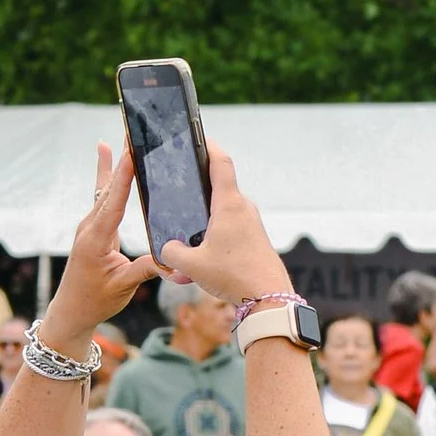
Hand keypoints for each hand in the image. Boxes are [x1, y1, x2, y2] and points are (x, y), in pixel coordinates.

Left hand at [50, 143, 162, 341]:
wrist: (70, 312)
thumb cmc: (95, 301)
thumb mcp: (123, 287)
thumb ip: (147, 270)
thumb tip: (174, 259)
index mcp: (96, 239)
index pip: (113, 202)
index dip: (123, 176)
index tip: (131, 152)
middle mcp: (90, 227)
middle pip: (108, 188)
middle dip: (121, 160)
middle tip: (131, 132)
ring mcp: (89, 226)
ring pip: (105, 188)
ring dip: (116, 162)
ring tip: (124, 135)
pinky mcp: (93, 228)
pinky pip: (102, 195)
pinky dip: (108, 174)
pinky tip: (105, 151)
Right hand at [155, 142, 289, 308]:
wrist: (269, 298)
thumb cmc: (234, 276)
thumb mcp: (192, 266)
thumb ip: (173, 253)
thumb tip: (167, 249)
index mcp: (229, 204)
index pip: (220, 163)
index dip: (208, 147)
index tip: (199, 137)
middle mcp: (243, 209)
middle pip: (218, 189)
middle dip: (197, 193)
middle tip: (179, 194)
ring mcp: (251, 224)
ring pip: (222, 215)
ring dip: (204, 225)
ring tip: (185, 246)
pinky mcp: (254, 240)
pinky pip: (230, 232)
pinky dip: (213, 241)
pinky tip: (200, 265)